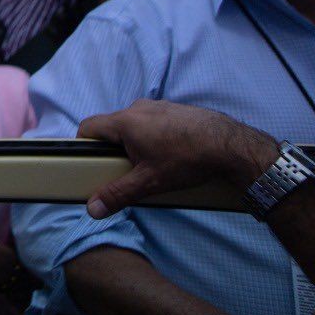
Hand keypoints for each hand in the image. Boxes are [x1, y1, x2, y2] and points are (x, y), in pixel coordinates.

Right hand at [78, 100, 278, 218]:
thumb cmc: (186, 159)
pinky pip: (155, 121)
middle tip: (127, 169)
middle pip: (113, 126)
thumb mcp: (149, 182)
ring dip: (136, 140)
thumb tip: (92, 209)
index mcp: (125, 122)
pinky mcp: (176, 109)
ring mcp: (159, 106)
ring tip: (154, 162)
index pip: (89, 127)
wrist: (230, 145)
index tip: (91, 161)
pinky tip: (173, 153)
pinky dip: (156, 135)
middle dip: (114, 147)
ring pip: (135, 123)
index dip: (84, 144)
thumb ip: (118, 194)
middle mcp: (138, 108)